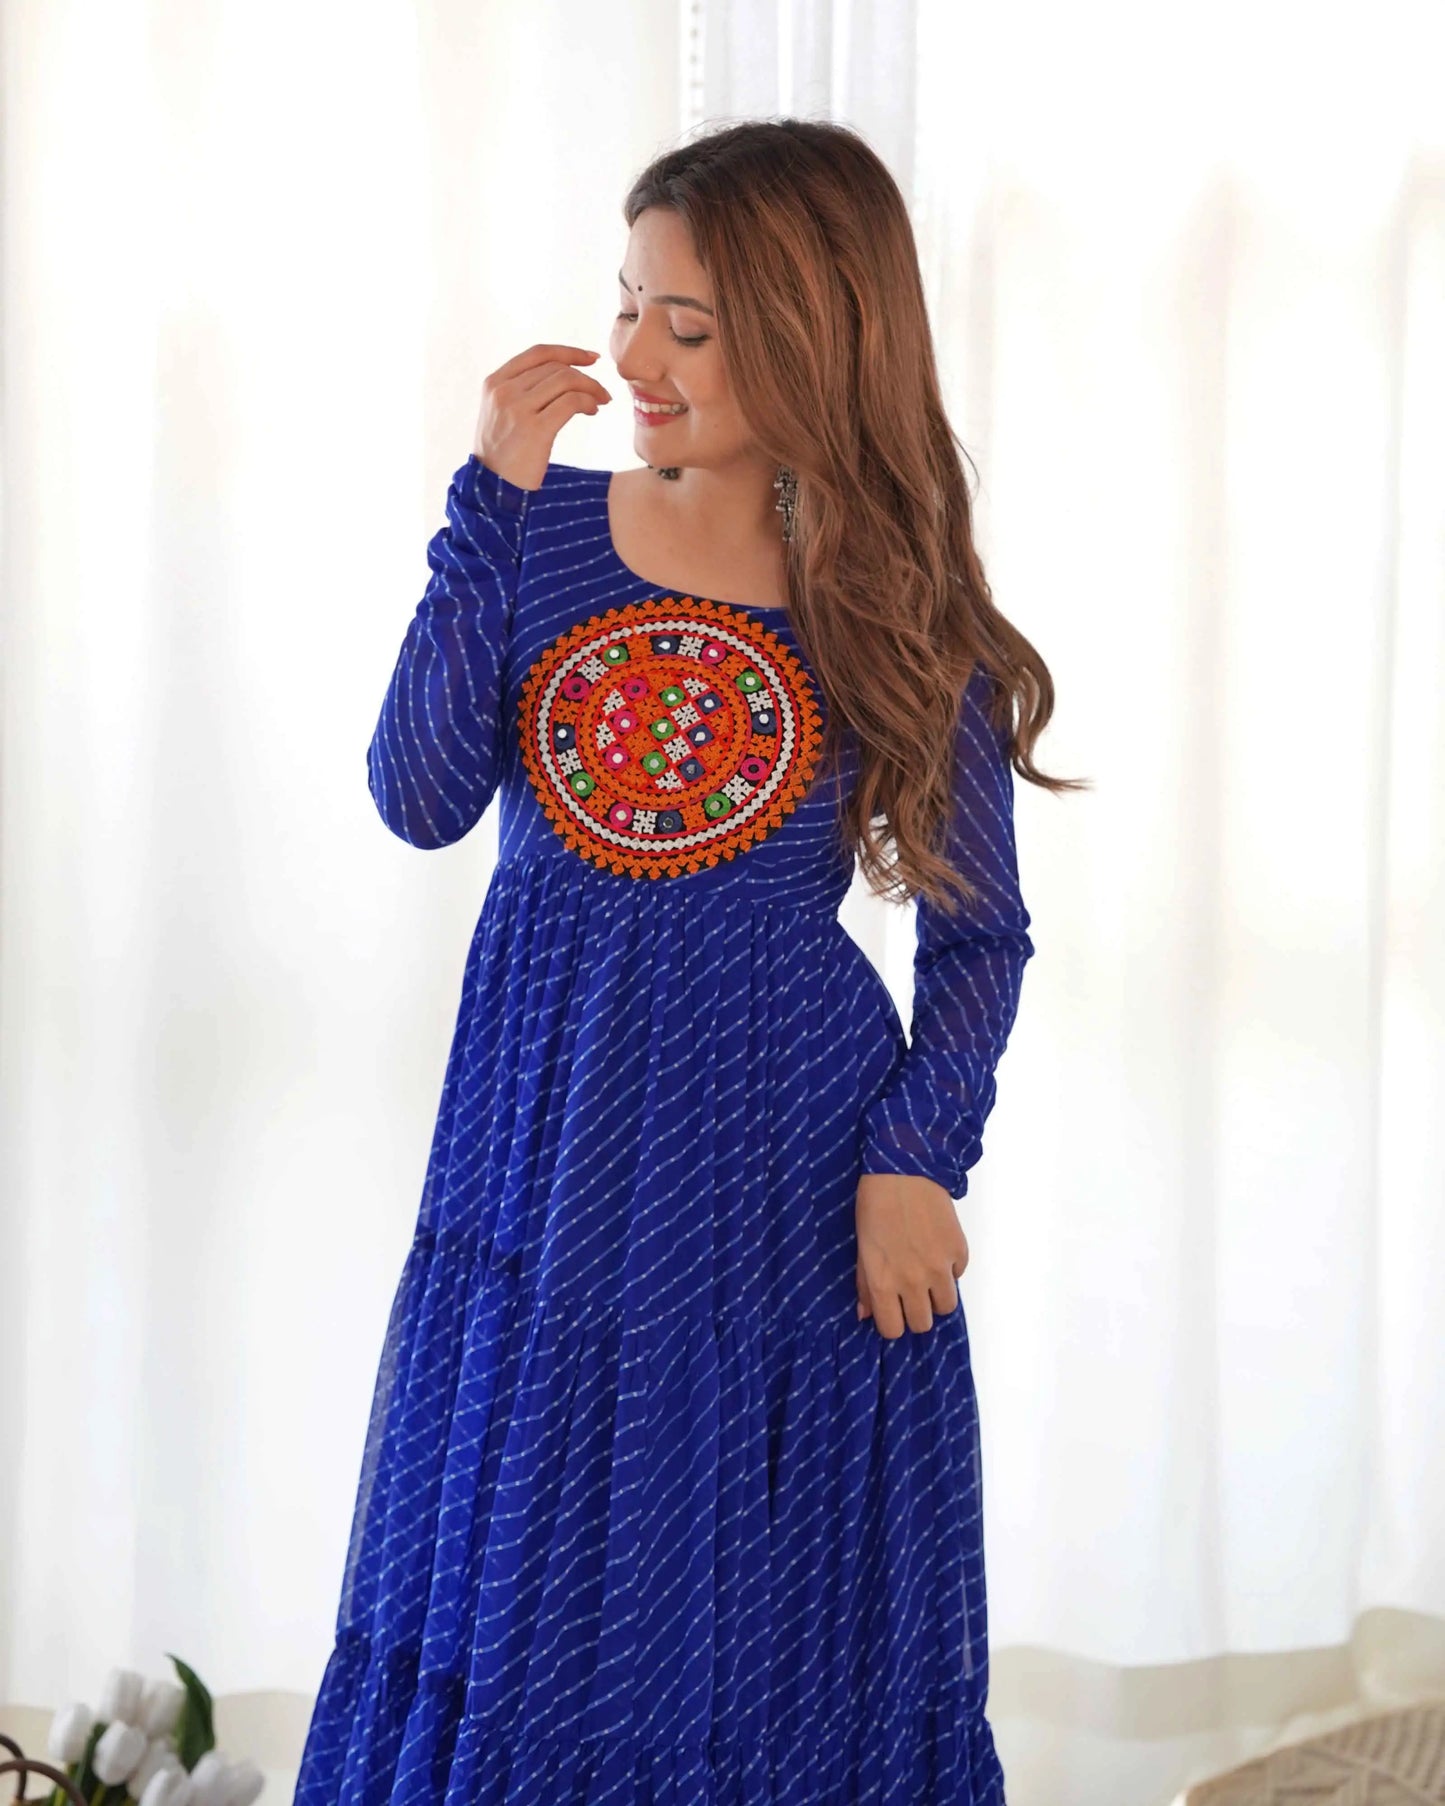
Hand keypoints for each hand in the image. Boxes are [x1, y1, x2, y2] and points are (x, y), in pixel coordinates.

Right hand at [472, 343, 612, 490]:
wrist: (492, 490)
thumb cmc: (502, 455)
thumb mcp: (501, 414)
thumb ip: (520, 391)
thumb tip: (561, 375)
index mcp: (494, 383)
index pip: (538, 353)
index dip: (569, 352)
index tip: (592, 358)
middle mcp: (504, 391)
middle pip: (556, 367)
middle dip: (586, 376)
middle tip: (602, 392)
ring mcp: (518, 409)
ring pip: (566, 380)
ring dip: (591, 388)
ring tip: (600, 402)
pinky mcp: (535, 429)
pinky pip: (571, 402)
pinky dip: (588, 402)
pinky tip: (593, 411)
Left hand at [854, 1171, 968, 1337]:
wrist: (904, 1172)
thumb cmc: (874, 1205)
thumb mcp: (862, 1246)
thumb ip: (865, 1284)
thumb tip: (867, 1314)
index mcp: (884, 1282)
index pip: (893, 1330)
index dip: (892, 1322)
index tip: (892, 1311)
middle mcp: (913, 1282)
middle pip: (923, 1324)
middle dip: (915, 1312)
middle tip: (910, 1294)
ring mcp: (940, 1268)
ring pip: (946, 1307)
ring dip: (936, 1296)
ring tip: (927, 1276)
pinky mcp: (959, 1252)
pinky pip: (958, 1275)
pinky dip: (950, 1269)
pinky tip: (937, 1249)